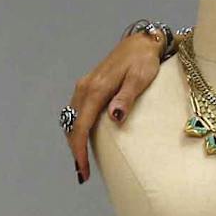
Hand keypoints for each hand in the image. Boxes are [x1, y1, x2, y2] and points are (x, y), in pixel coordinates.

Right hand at [65, 30, 166, 183]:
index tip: (83, 169)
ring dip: (74, 140)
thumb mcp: (140, 78)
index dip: (79, 150)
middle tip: (83, 173)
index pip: (81, 126)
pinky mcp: (87, 86)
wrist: (140, 42)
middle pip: (72, 126)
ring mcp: (84, 86)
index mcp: (96, 89)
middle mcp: (85, 88)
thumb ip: (126, 97)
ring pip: (71, 119)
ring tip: (82, 160)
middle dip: (75, 150)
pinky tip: (83, 138)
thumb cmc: (144, 60)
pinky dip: (76, 128)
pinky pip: (76, 112)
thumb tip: (114, 116)